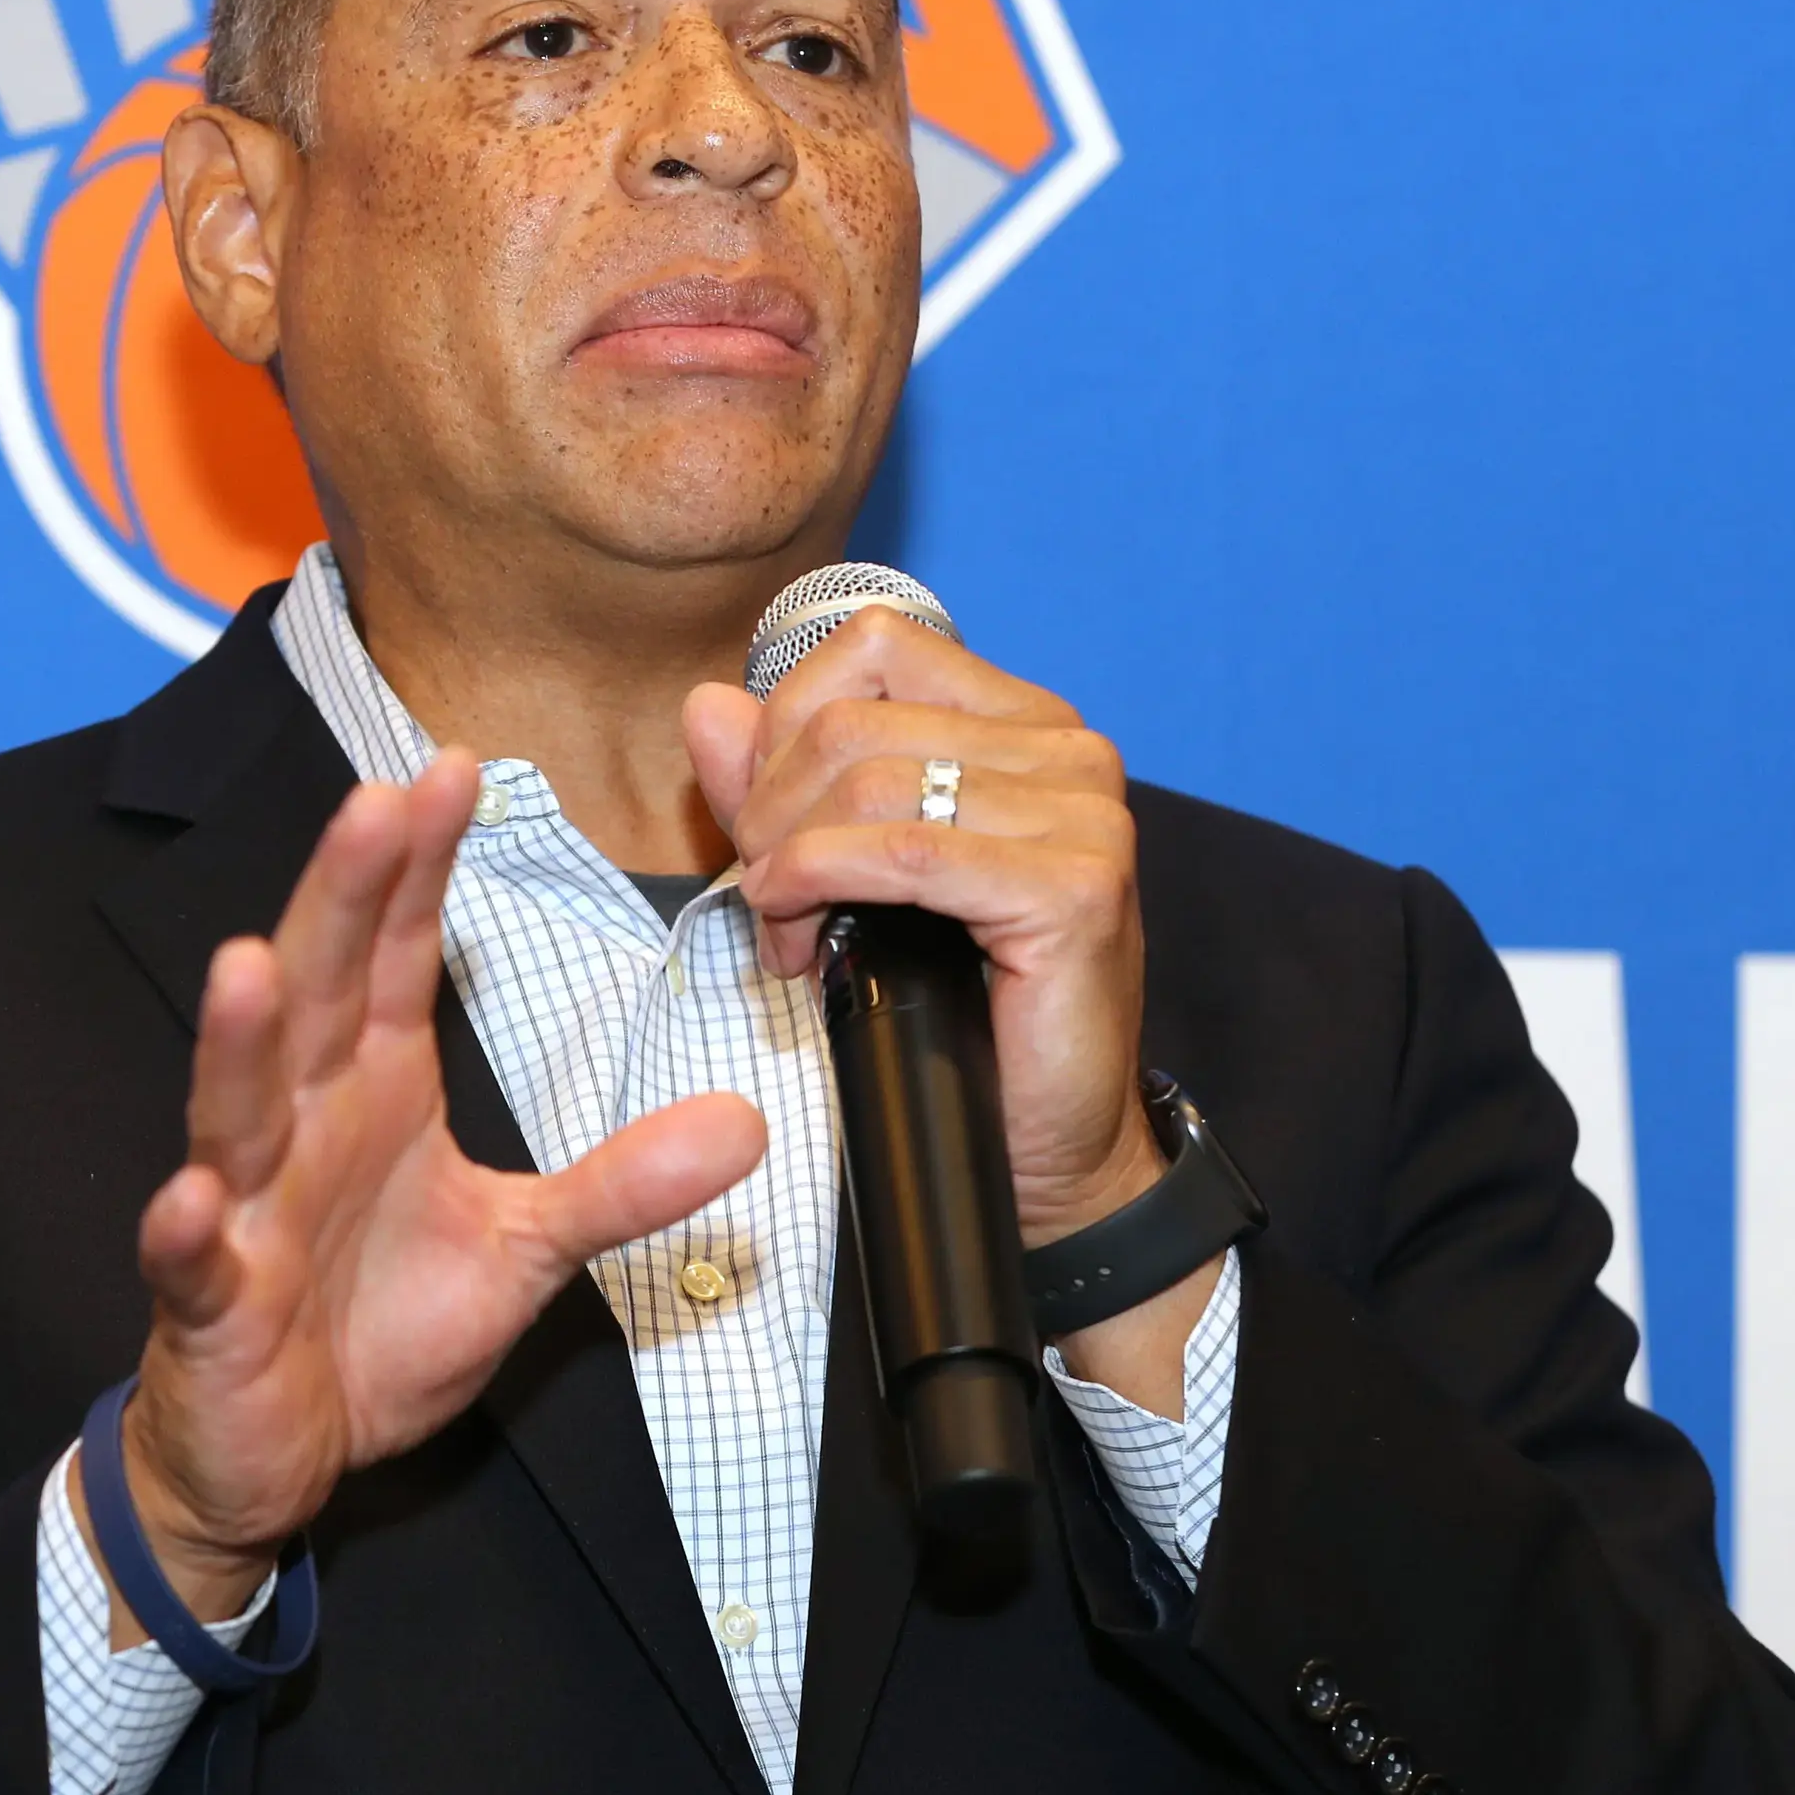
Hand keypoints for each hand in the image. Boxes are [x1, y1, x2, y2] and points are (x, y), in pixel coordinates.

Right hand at [93, 752, 768, 1638]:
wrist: (281, 1451)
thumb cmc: (377, 1325)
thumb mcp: (525, 1246)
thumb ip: (622, 1181)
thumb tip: (747, 1122)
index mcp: (371, 1088)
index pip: (394, 956)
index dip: (420, 868)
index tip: (455, 771)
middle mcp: (301, 1125)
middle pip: (317, 993)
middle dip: (341, 899)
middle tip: (375, 805)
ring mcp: (245, 1209)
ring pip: (237, 1108)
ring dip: (239, 1041)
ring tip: (249, 965)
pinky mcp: (210, 1304)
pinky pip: (193, 1262)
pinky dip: (187, 1229)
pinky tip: (193, 1196)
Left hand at [684, 610, 1208, 1410]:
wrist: (1040, 1149)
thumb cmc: (954, 1013)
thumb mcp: (844, 879)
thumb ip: (779, 785)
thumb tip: (709, 705)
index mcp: (1023, 724)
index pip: (872, 645)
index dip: (786, 722)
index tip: (763, 821)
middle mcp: (1069, 750)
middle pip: (854, 714)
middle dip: (772, 805)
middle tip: (763, 896)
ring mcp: (1085, 814)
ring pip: (867, 776)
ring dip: (788, 859)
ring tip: (784, 934)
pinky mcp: (1074, 888)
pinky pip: (901, 851)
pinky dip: (818, 885)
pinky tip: (799, 940)